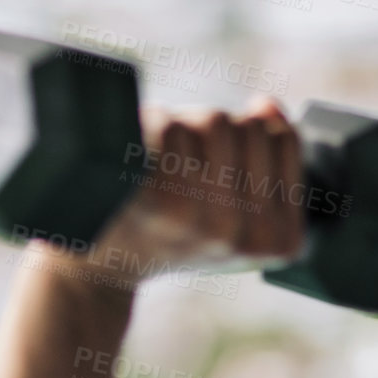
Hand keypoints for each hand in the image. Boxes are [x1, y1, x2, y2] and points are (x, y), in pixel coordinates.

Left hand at [38, 97, 306, 287]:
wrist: (94, 273)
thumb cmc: (164, 231)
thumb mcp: (233, 212)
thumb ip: (263, 160)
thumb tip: (266, 104)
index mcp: (280, 240)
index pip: (283, 138)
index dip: (244, 130)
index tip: (211, 159)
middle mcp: (248, 236)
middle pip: (244, 125)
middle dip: (207, 126)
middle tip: (174, 164)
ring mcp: (207, 222)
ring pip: (211, 120)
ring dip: (177, 124)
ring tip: (154, 164)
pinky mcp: (162, 203)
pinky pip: (173, 127)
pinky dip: (149, 125)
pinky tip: (132, 158)